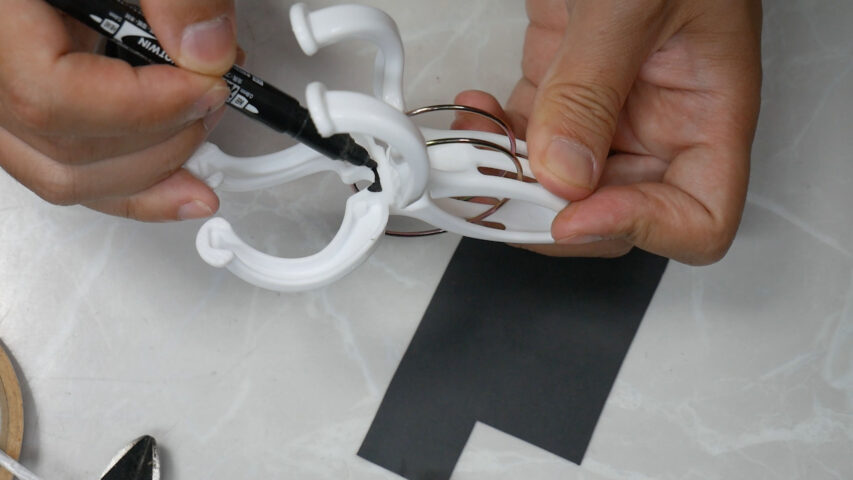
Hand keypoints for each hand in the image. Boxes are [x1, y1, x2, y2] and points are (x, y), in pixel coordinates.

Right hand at [0, 0, 238, 220]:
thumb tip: (207, 49)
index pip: (47, 95)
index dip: (143, 107)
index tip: (208, 84)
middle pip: (61, 150)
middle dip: (163, 137)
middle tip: (216, 96)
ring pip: (61, 174)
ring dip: (154, 169)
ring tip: (204, 123)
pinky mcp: (19, 102)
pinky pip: (63, 167)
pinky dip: (131, 183)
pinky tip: (181, 186)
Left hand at [455, 0, 761, 264]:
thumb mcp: (633, 2)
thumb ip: (593, 89)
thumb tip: (563, 172)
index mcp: (709, 110)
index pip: (698, 218)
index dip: (639, 230)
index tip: (575, 210)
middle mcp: (661, 119)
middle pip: (614, 210)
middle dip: (550, 212)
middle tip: (498, 190)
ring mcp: (610, 105)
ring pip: (560, 182)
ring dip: (507, 181)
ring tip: (469, 157)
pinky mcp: (565, 84)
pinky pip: (527, 138)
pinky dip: (493, 140)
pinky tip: (472, 117)